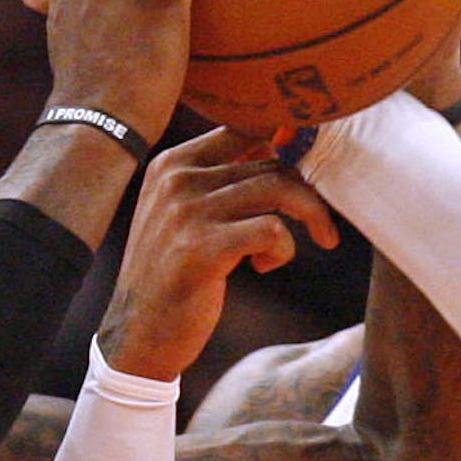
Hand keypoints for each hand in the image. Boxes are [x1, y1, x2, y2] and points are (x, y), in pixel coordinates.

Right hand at [95, 126, 339, 380]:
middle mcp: (177, 179)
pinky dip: (284, 249)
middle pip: (270, 160)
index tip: (307, 177)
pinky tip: (265, 265)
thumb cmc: (174, 272)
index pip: (245, 127)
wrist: (139, 333)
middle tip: (321, 224)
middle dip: (308, 192)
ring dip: (310, 216)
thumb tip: (277, 146)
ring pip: (278, 188)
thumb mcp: (184, 213)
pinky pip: (273, 230)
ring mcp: (187, 212)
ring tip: (312, 241)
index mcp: (173, 163)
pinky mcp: (202, 248)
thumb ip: (220, 179)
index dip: (287, 145)